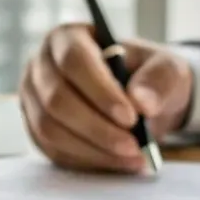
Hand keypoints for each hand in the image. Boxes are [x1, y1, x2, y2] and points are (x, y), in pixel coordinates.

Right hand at [19, 24, 193, 172]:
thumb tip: (142, 103)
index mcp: (67, 37)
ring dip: (93, 148)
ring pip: (50, 129)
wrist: (138, 98)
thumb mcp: (166, 68)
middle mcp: (41, 66)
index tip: (131, 117)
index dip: (100, 91)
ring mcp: (33, 99)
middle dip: (97, 128)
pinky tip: (118, 162)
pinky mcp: (36, 129)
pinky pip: (53, 150)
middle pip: (56, 99)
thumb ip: (159, 80)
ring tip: (132, 157)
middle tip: (134, 146)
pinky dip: (87, 160)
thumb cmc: (147, 75)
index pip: (74, 60)